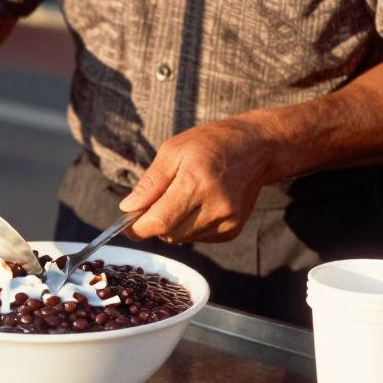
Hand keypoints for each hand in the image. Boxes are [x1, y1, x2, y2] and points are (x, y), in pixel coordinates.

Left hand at [118, 117, 274, 243]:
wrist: (256, 148)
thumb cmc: (211, 144)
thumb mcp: (173, 151)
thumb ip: (150, 183)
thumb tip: (128, 208)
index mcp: (197, 183)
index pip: (159, 222)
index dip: (138, 228)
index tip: (127, 225)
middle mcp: (215, 207)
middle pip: (169, 234)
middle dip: (154, 224)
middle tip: (155, 203)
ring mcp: (227, 221)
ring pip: (182, 238)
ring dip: (172, 225)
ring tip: (181, 197)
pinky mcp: (233, 230)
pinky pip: (198, 238)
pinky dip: (189, 227)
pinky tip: (197, 205)